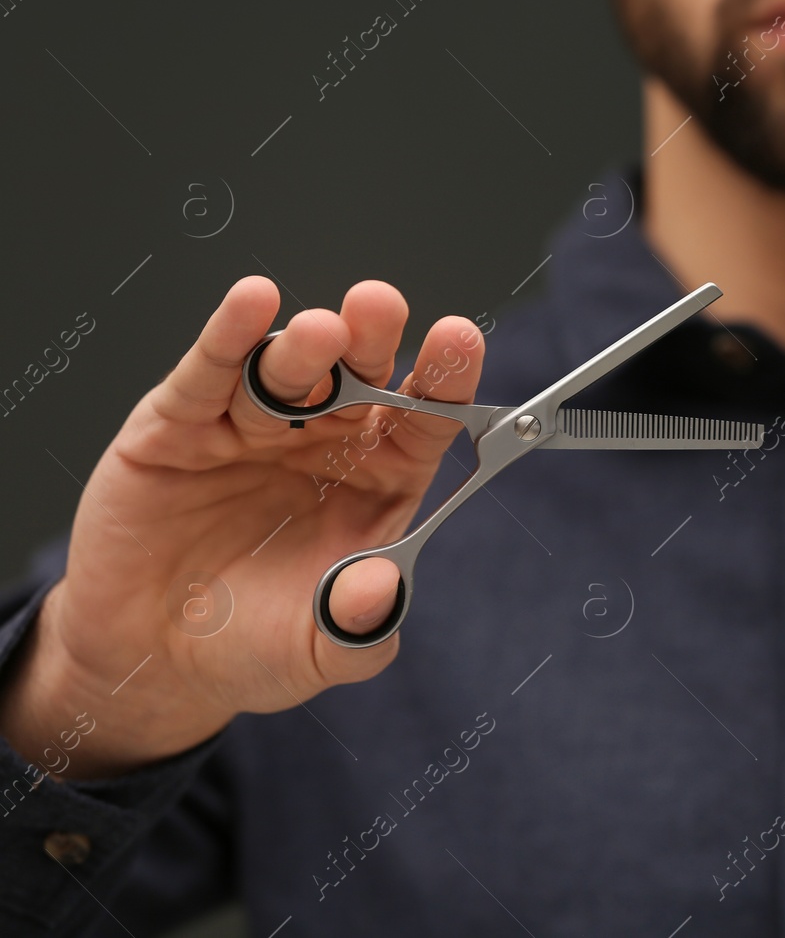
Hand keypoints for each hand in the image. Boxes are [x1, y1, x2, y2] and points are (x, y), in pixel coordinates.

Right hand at [0, 277, 485, 778]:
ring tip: (323, 332)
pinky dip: (229, 336)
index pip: (422, 418)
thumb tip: (381, 590)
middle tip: (382, 307)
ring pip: (287, 370)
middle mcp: (323, 442)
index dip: (444, 379)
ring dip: (305, 346)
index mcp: (378, 479)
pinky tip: (251, 303)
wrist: (149, 659)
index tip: (459, 340)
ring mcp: (254, 427)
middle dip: (374, 338)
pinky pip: (209, 372)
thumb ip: (358, 626)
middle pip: (359, 376)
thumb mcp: (318, 651)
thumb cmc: (252, 645)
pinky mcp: (181, 423)